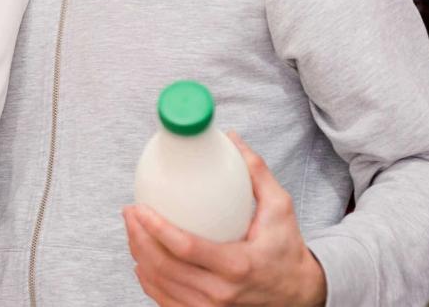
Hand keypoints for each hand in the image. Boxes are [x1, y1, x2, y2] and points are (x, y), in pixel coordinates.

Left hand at [123, 133, 327, 306]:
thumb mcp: (280, 209)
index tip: (139, 208)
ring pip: (159, 284)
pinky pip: (164, 299)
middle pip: (164, 267)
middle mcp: (221, 292)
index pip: (185, 248)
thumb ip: (256, 173)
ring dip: (138, 255)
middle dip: (138, 238)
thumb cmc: (287, 249)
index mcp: (238, 266)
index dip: (156, 228)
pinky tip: (142, 259)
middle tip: (130, 212)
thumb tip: (231, 138)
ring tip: (132, 229)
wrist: (299, 295)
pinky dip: (148, 279)